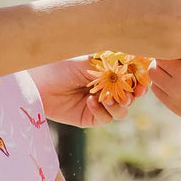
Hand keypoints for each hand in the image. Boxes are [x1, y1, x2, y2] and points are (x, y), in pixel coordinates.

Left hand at [30, 57, 147, 127]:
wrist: (38, 81)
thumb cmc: (61, 64)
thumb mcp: (88, 61)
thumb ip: (110, 66)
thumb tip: (132, 68)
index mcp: (109, 69)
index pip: (132, 75)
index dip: (140, 79)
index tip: (143, 82)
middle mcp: (107, 86)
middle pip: (131, 95)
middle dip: (134, 95)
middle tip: (133, 94)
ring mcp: (100, 102)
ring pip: (122, 110)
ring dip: (119, 105)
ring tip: (110, 99)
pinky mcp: (90, 117)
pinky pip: (105, 118)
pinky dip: (102, 111)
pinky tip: (91, 102)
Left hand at [151, 48, 180, 136]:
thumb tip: (175, 37)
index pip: (176, 42)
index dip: (176, 44)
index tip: (179, 47)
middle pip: (161, 55)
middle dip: (165, 55)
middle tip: (172, 59)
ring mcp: (177, 90)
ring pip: (153, 71)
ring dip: (159, 68)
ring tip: (170, 70)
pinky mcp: (172, 104)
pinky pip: (155, 87)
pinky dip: (159, 83)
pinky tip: (171, 83)